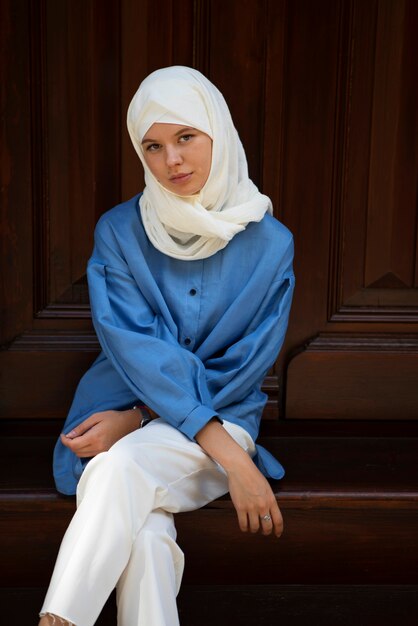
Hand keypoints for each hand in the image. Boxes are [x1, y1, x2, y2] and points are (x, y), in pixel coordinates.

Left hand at [60, 409, 139, 456]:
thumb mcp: (96, 417)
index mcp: (94, 437)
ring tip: (78, 437)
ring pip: (82, 455)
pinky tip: (86, 441)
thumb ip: (82, 427)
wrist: (130, 424)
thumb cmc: (114, 418)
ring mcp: (102, 452)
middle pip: (76, 451)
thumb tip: (69, 435)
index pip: (73, 445)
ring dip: (76, 448)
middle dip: (70, 444)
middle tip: (69, 435)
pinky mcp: (105, 453)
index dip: (65, 441)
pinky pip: (89, 455)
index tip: (63, 435)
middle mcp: (98, 447)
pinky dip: (84, 450)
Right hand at [195, 418, 282, 536]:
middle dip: (266, 532)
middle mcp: (263, 506)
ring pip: (255, 527)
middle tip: (264, 532)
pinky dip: (244, 528)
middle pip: (267, 526)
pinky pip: (243, 524)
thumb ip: (269, 500)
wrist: (241, 468)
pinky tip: (244, 526)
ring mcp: (251, 508)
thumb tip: (269, 511)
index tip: (277, 534)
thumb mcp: (266, 487)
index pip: (278, 520)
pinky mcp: (240, 508)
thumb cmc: (253, 475)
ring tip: (253, 528)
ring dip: (254, 530)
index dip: (278, 529)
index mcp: (271, 500)